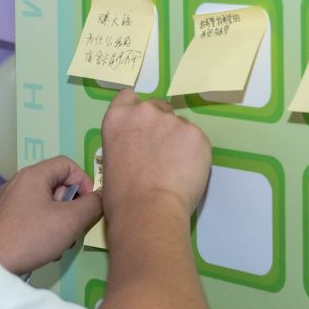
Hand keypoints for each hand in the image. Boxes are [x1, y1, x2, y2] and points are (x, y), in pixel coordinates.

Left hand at [0, 155, 104, 275]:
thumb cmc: (31, 237)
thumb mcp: (70, 220)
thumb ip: (92, 205)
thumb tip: (100, 198)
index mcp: (32, 175)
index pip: (67, 164)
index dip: (84, 181)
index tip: (90, 205)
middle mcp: (17, 183)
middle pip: (56, 185)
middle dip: (72, 207)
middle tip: (74, 227)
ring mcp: (7, 202)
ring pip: (45, 204)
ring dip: (59, 222)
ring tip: (59, 243)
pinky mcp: (2, 220)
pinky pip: (31, 217)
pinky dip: (43, 229)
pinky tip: (44, 249)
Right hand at [101, 89, 210, 219]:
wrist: (147, 211)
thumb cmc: (121, 197)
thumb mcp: (111, 160)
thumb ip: (126, 143)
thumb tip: (139, 151)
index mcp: (118, 117)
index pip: (129, 97)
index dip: (136, 113)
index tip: (141, 129)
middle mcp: (145, 111)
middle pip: (158, 108)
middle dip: (160, 126)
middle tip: (160, 154)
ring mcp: (173, 121)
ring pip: (180, 126)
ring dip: (179, 141)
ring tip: (175, 170)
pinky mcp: (197, 135)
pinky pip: (197, 141)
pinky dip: (195, 154)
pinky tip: (186, 174)